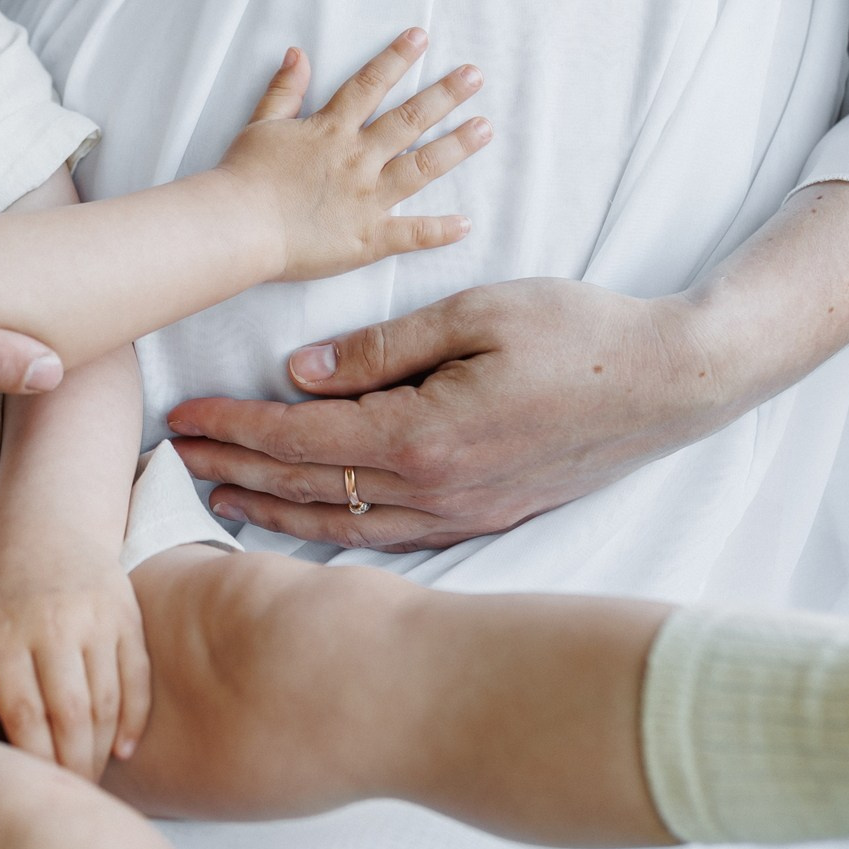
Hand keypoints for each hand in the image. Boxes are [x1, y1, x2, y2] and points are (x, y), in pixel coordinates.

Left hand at [0, 541, 150, 779]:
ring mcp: (94, 620)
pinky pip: (137, 677)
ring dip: (101, 749)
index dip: (35, 760)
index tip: (35, 788)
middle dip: (73, 766)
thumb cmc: (1, 588)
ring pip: (106, 701)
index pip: (24, 714)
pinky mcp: (126, 615)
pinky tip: (123, 749)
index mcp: (3, 635)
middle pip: (70, 715)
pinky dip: (134, 718)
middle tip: (70, 795)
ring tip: (91, 779)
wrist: (50, 524)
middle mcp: (52, 627)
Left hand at [168, 279, 750, 549]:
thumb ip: (381, 348)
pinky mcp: (486, 518)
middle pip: (310, 490)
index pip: (303, 440)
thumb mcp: (476, 312)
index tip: (185, 414)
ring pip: (344, 525)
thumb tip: (300, 372)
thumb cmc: (579, 332)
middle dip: (236, 469)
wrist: (672, 382)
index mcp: (425, 436)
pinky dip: (333, 530)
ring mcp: (463, 515)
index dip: (236, 428)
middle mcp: (436, 491)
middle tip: (176, 457)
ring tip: (217, 495)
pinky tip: (305, 520)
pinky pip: (389, 536)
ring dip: (274, 510)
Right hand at [217, 30, 490, 282]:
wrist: (238, 225)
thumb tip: (298, 53)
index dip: (396, 58)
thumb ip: (284, 90)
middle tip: (475, 75)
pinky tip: (465, 224)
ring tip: (485, 127)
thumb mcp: (261, 124)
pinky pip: (411, 234)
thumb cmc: (244, 177)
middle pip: (408, 120)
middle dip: (445, 95)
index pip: (370, 85)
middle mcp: (357, 159)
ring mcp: (367, 199)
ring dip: (456, 147)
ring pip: (421, 167)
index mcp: (331, 130)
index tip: (422, 37)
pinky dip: (439, 230)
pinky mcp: (368, 238)